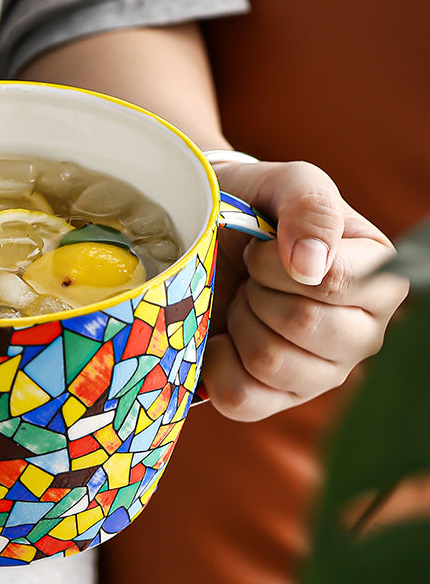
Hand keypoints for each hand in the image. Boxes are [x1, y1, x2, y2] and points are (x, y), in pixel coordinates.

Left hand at [201, 160, 409, 420]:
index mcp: (378, 279)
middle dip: (258, 292)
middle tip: (251, 278)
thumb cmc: (254, 208)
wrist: (205, 237)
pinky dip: (217, 362)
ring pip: (270, 362)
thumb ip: (309, 206)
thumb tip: (311, 266)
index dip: (275, 265)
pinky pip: (241, 397)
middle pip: (302, 324)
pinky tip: (222, 336)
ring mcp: (321, 374)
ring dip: (239, 322)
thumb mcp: (284, 183)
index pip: (332, 284)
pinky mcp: (276, 400)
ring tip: (243, 301)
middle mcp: (361, 333)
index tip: (259, 249)